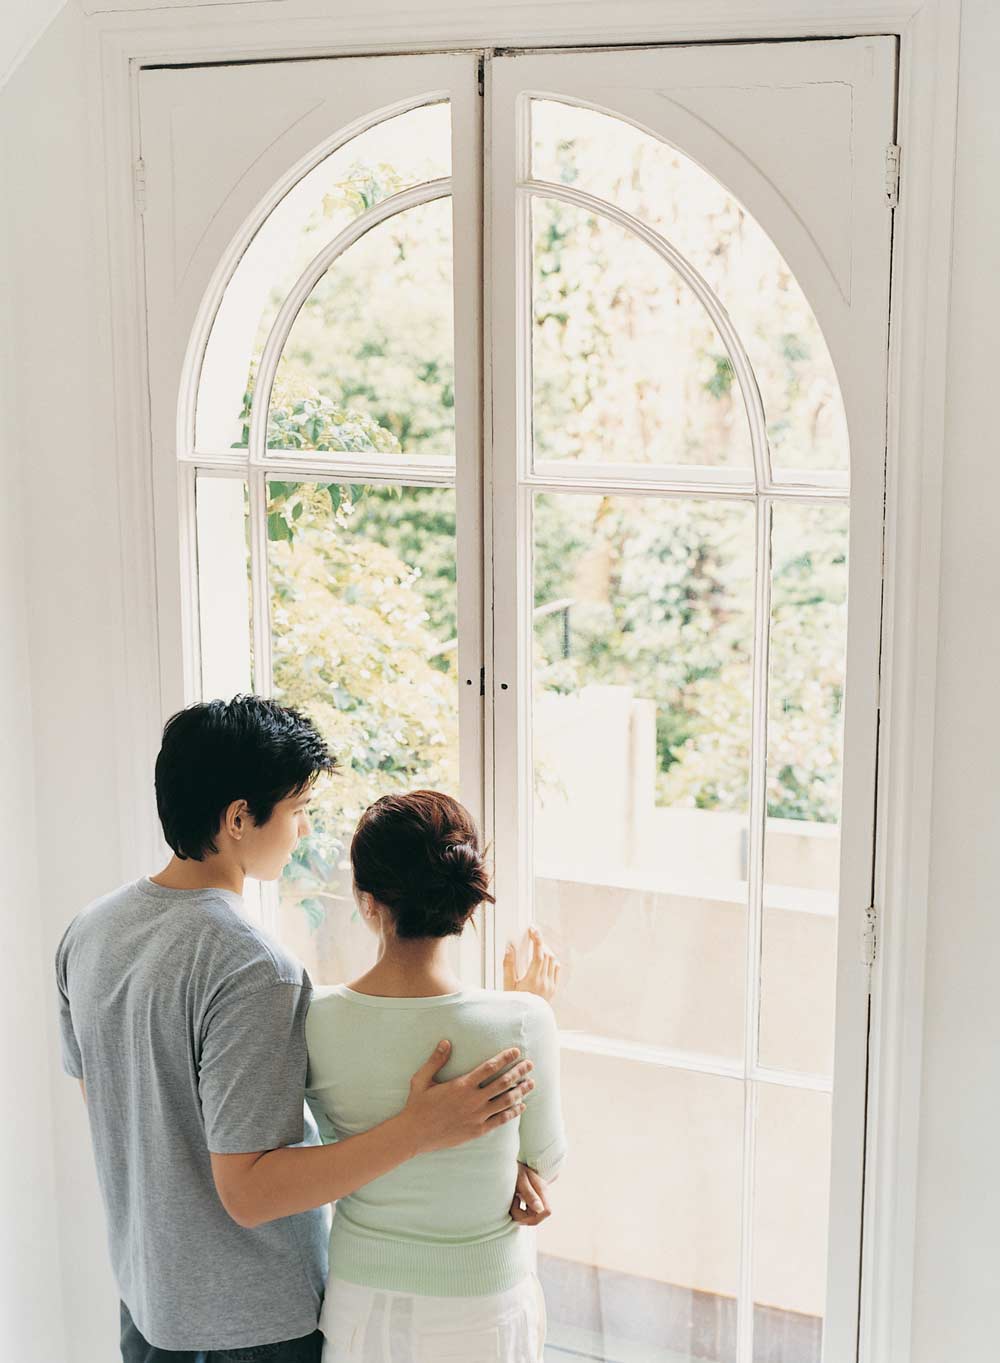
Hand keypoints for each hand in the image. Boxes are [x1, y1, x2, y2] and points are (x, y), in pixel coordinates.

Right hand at [400, 1042, 534, 1154]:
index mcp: (461, 1085)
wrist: (414, 1134)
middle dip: (518, 1072)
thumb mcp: (422, 1079)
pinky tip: (521, 1106)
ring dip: (520, 1091)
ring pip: (505, 1101)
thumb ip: (436, 1060)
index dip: (505, 1058)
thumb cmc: (417, 1105)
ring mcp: (477, 1116)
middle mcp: (473, 1100)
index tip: (516, 1051)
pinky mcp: (477, 1130)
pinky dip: (513, 1112)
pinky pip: (500, 1120)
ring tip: (531, 1083)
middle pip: (503, 1083)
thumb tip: (446, 1042)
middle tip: (530, 1064)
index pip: (489, 1067)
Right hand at [503, 926, 560, 1000]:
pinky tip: (544, 959)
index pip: (538, 954)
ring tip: (537, 948)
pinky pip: (557, 969)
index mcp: (533, 980)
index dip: (536, 939)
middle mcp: (544, 982)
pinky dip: (551, 961)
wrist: (527, 1020)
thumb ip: (508, 965)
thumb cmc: (515, 1003)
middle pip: (546, 954)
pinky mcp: (554, 988)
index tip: (532, 930)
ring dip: (546, 951)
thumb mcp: (507, 985)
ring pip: (553, 960)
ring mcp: (551, 985)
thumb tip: (509, 948)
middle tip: (532, 936)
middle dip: (540, 943)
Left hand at [509, 1163, 551, 1225]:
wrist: (509, 1161)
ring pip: (530, 1217)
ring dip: (518, 1212)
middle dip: (522, 1216)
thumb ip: (530, 1195)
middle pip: (537, 1217)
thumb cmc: (515, 1169)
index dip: (535, 1217)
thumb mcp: (521, 1181)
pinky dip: (518, 1210)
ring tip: (513, 1198)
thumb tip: (540, 1210)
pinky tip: (514, 1200)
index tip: (520, 1210)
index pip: (547, 1211)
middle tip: (513, 1202)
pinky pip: (526, 1213)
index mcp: (542, 1190)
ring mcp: (536, 1199)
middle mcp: (541, 1196)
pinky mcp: (530, 1200)